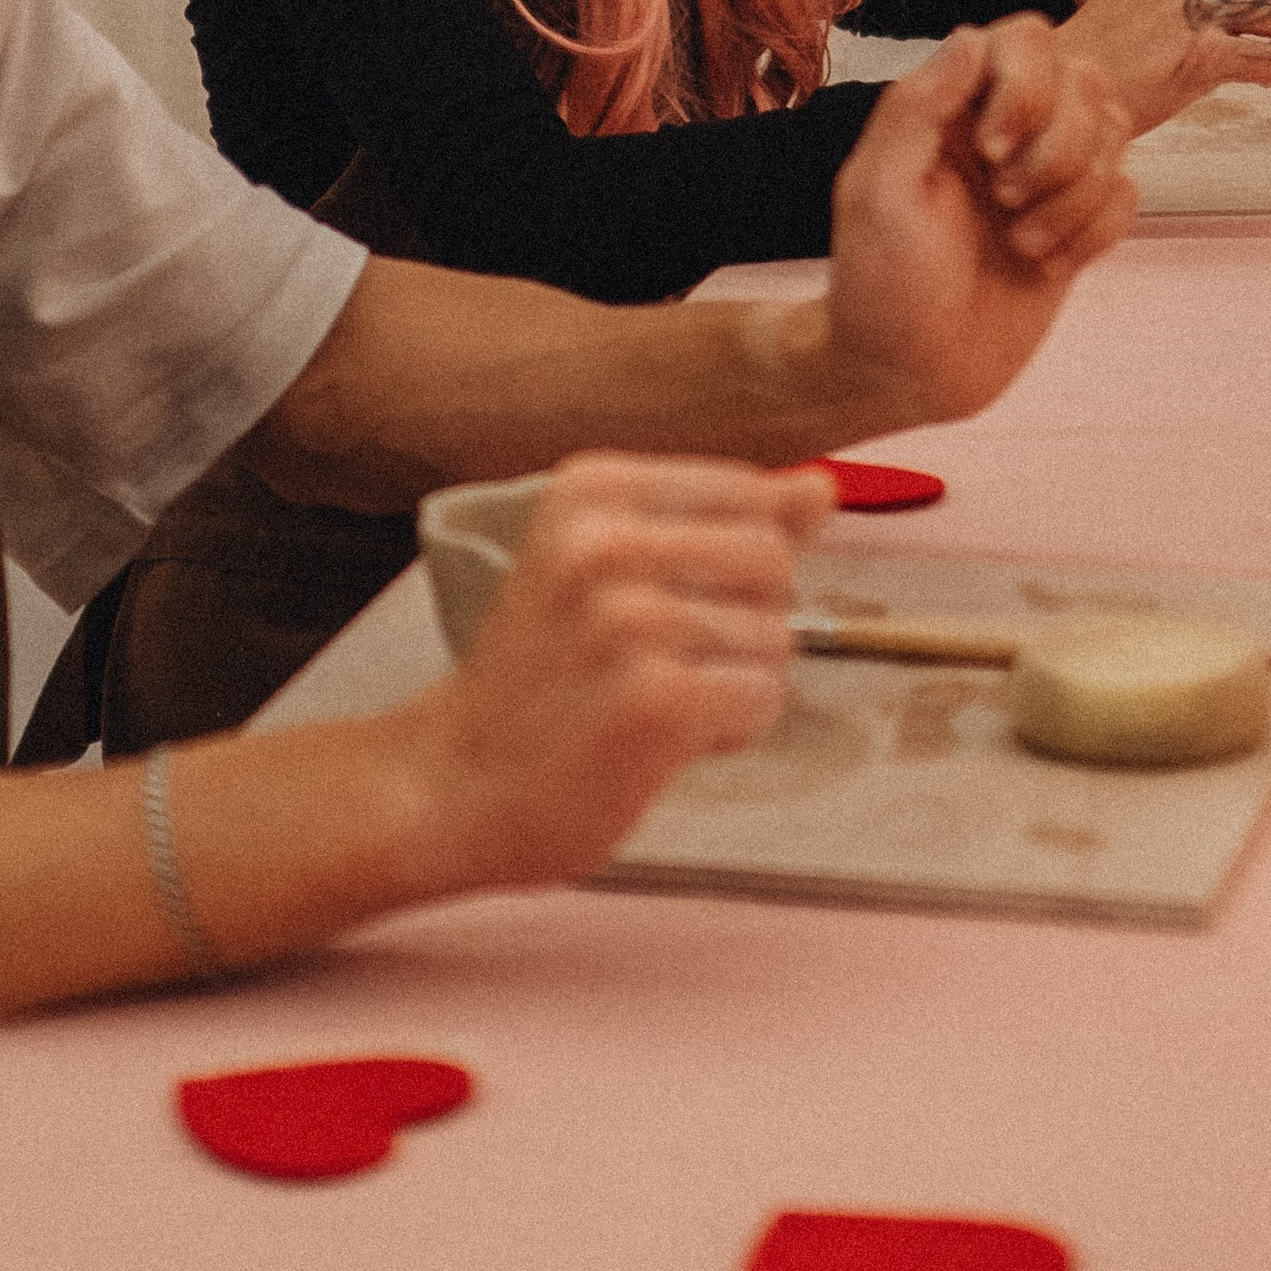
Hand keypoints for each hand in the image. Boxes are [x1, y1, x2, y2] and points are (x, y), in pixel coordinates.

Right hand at [421, 452, 832, 885]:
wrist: (449, 782)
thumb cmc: (536, 679)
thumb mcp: (605, 566)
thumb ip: (720, 521)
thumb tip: (821, 489)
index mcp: (591, 488)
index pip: (749, 493)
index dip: (738, 564)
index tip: (675, 601)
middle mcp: (605, 540)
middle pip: (773, 561)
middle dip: (747, 622)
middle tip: (670, 661)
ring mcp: (627, 618)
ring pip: (774, 639)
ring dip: (734, 685)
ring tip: (654, 703)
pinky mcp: (652, 698)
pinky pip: (759, 699)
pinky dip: (729, 730)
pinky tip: (665, 739)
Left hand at [817, 15, 1135, 437]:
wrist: (911, 374)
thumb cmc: (880, 287)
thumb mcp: (876, 192)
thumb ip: (917, 106)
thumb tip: (971, 37)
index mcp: (950, 107)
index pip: (1026, 39)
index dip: (1026, 87)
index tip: (988, 152)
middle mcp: (1004, 129)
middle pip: (1085, 80)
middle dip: (1058, 147)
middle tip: (1004, 201)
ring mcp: (1046, 176)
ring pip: (1116, 133)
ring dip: (1076, 195)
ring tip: (1021, 242)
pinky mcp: (1077, 223)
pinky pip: (1128, 192)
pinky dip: (1095, 231)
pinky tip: (1046, 266)